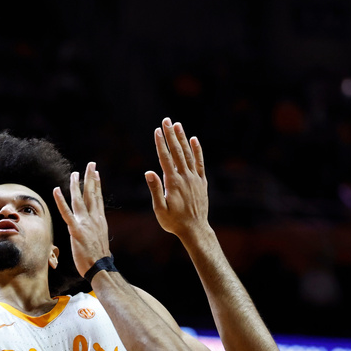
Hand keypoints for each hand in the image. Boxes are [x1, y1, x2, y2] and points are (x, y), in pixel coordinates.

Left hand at [52, 162, 110, 277]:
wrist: (101, 267)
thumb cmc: (99, 258)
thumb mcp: (99, 241)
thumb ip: (94, 230)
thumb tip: (92, 228)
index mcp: (100, 220)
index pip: (98, 199)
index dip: (97, 185)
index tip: (97, 173)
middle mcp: (94, 219)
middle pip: (92, 194)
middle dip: (91, 178)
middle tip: (91, 165)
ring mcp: (85, 223)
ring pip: (79, 200)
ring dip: (77, 185)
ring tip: (75, 173)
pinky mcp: (76, 230)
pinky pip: (66, 213)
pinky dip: (60, 200)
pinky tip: (56, 190)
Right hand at [145, 118, 209, 240]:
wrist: (195, 229)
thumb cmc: (174, 222)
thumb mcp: (160, 209)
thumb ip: (155, 190)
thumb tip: (149, 172)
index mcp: (173, 183)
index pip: (166, 159)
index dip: (161, 144)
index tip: (157, 130)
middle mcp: (185, 177)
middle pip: (177, 152)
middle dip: (171, 135)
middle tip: (166, 120)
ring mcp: (195, 179)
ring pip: (189, 154)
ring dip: (183, 138)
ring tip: (177, 125)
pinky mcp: (202, 182)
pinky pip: (200, 163)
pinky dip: (197, 150)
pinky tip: (194, 139)